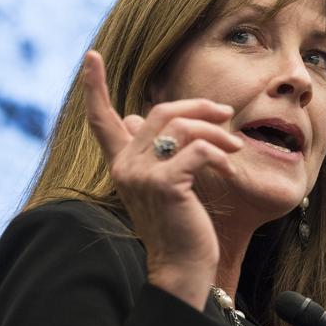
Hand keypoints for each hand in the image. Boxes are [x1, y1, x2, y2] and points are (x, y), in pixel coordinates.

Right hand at [80, 50, 242, 310]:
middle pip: (161, 112)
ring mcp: (141, 175)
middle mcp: (125, 167)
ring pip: (181, 127)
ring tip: (234, 148)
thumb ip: (153, 150)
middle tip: (226, 116)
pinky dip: (219, 155)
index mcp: (122, 164)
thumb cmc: (180, 227)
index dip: (95, 87)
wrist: (183, 269)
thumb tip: (135, 114)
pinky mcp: (165, 185)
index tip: (91, 56)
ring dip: (216, 132)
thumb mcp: (163, 184)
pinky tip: (230, 169)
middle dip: (199, 108)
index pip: (101, 120)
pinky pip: (197, 150)